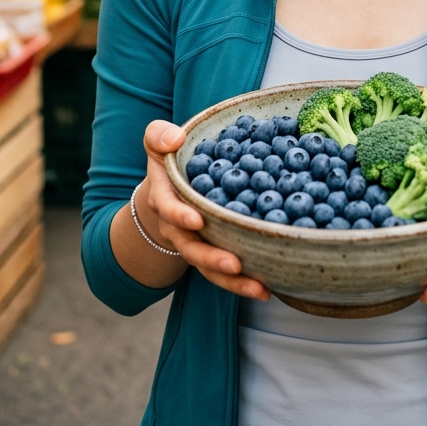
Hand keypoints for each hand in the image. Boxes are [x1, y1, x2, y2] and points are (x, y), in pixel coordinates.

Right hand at [141, 120, 269, 300]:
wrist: (169, 188)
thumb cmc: (170, 160)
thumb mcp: (159, 142)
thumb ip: (160, 136)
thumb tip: (176, 138)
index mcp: (164, 196)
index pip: (167, 207)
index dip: (179, 215)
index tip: (196, 220)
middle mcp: (177, 227)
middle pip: (191, 248)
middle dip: (211, 259)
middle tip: (234, 264)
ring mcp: (195, 243)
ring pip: (208, 268)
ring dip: (232, 281)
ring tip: (258, 287)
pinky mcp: (213, 252)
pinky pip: (224, 273)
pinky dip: (243, 283)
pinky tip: (267, 289)